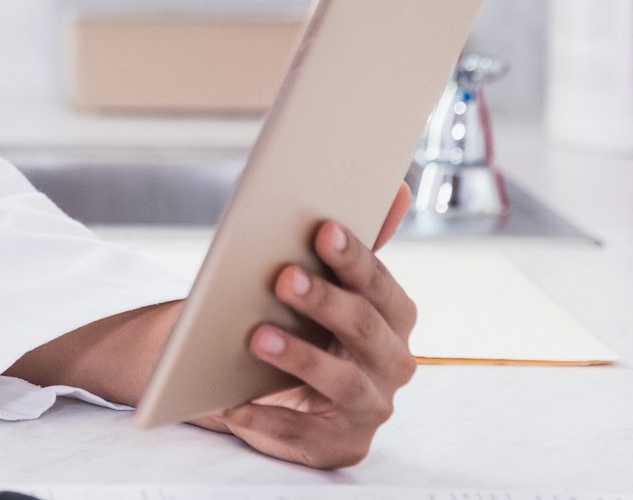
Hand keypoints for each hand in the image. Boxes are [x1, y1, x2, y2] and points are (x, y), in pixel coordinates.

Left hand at [194, 182, 419, 467]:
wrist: (254, 378)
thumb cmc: (293, 318)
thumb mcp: (316, 278)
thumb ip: (349, 242)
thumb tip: (397, 189)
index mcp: (391, 317)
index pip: (381, 285)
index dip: (355, 258)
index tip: (322, 230)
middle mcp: (391, 363)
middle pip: (367, 330)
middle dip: (326, 302)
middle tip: (283, 277)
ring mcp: (369, 407)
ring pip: (345, 383)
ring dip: (302, 359)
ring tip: (257, 337)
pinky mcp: (340, 444)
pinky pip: (308, 436)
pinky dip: (270, 420)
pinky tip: (235, 404)